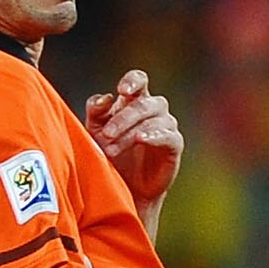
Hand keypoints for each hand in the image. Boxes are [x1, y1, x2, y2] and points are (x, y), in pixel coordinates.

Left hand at [85, 69, 181, 209]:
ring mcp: (166, 127)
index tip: (122, 91)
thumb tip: (106, 98)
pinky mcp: (174, 146)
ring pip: (154, 119)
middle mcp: (153, 110)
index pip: (139, 80)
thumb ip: (96, 111)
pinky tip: (141, 139)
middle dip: (123, 118)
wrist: (122, 187)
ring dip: (130, 132)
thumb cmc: (108, 154)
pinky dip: (155, 135)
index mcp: (133, 101)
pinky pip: (169, 135)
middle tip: (106, 135)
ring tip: (112, 148)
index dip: (133, 81)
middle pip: (144, 103)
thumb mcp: (94, 130)